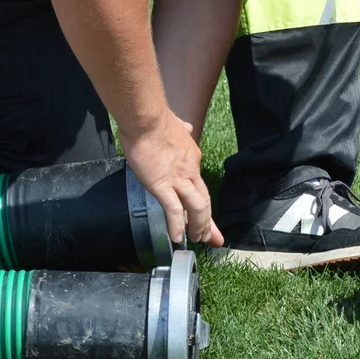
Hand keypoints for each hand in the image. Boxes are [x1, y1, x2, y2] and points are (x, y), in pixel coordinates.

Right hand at [120, 109, 223, 247]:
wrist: (147, 118)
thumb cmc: (156, 120)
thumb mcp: (176, 124)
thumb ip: (182, 128)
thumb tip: (186, 126)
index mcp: (192, 158)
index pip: (200, 185)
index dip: (204, 203)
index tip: (206, 216)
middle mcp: (190, 171)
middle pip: (204, 201)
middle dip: (209, 222)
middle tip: (212, 239)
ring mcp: (178, 179)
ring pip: (197, 208)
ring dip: (199, 226)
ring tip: (198, 240)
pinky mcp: (162, 185)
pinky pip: (174, 210)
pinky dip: (177, 226)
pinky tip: (176, 238)